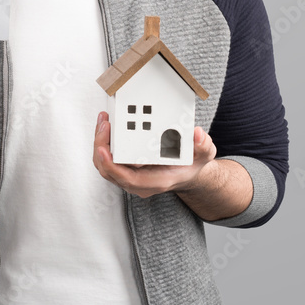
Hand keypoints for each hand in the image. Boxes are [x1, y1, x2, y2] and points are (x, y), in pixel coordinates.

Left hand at [92, 111, 217, 198]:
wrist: (188, 172)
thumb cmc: (192, 165)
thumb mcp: (203, 155)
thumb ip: (203, 146)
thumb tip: (198, 135)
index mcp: (157, 181)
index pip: (128, 179)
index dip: (112, 165)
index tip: (103, 149)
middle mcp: (140, 183)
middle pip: (110, 171)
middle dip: (101, 148)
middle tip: (104, 125)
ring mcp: (132, 177)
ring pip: (106, 166)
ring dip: (100, 143)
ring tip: (103, 121)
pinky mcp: (127, 168)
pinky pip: (110, 159)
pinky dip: (105, 143)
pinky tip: (107, 126)